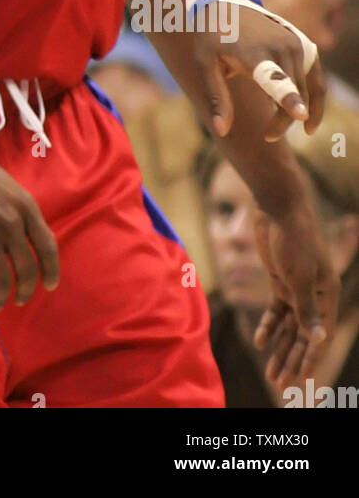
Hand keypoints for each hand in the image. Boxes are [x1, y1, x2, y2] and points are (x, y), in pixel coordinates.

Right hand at [0, 139, 58, 309]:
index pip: (48, 245)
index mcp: (26, 205)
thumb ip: (20, 210)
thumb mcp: (7, 186)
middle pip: (28, 266)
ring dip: (5, 294)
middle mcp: (15, 221)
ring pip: (6, 275)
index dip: (51, 269)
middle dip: (26, 287)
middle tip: (21, 298)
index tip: (50, 284)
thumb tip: (30, 236)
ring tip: (0, 303)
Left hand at [193, 3, 324, 139]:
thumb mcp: (205, 63)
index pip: (274, 77)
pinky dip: (316, 99)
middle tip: (267, 136)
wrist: (227, 0)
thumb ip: (217, 97)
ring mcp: (296, 44)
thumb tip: (222, 131)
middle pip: (294, 94)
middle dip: (284, 121)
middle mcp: (280, 47)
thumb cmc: (212, 35)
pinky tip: (307, 118)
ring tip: (281, 128)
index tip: (300, 115)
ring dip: (299, 113)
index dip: (288, 97)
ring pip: (308, 89)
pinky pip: (317, 78)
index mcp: (254, 52)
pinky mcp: (304, 45)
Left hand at [252, 199, 338, 390]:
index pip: (321, 334)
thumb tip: (318, 340)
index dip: (312, 357)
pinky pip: (276, 310)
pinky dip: (269, 326)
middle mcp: (316, 293)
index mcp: (328, 293)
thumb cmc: (294, 239)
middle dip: (292, 359)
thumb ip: (306, 309)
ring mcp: (296, 287)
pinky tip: (260, 342)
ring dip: (280, 348)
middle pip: (305, 334)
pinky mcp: (280, 279)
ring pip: (289, 325)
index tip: (302, 379)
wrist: (277, 206)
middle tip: (279, 383)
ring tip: (270, 372)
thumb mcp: (299, 276)